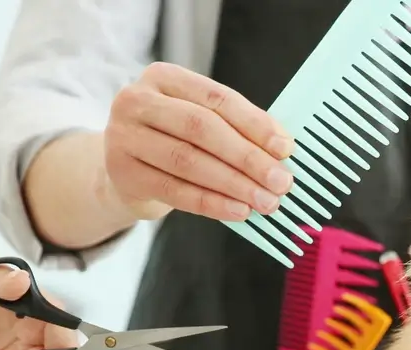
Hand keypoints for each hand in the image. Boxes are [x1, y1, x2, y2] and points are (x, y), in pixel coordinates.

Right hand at [104, 62, 294, 222]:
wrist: (126, 173)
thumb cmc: (174, 142)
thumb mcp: (199, 124)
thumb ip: (235, 128)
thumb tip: (283, 148)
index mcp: (164, 77)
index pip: (217, 98)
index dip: (255, 124)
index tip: (286, 149)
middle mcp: (137, 100)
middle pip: (202, 128)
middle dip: (248, 157)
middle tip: (281, 182)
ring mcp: (124, 136)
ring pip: (188, 161)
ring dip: (234, 184)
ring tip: (266, 201)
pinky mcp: (123, 173)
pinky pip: (175, 190)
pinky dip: (212, 203)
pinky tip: (238, 211)